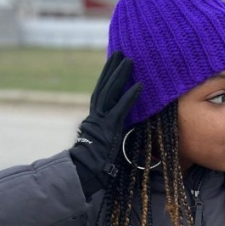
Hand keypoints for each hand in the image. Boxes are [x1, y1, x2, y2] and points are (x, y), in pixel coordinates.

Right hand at [69, 52, 140, 198]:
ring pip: (111, 92)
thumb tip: (119, 130)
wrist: (84, 172)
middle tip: (120, 53)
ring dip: (120, 76)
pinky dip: (130, 97)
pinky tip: (140, 86)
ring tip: (129, 61)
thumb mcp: (103, 144)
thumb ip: (110, 133)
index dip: (107, 78)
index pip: (101, 93)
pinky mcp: (110, 128)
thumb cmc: (94, 163)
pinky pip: (121, 109)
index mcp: (94, 118)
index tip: (113, 64)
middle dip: (112, 69)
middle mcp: (96, 115)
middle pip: (104, 87)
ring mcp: (102, 120)